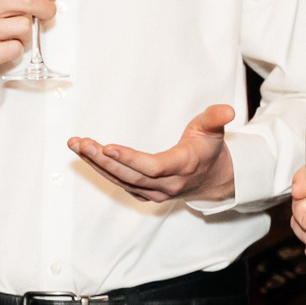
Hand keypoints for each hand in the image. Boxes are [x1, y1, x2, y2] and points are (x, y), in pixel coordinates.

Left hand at [69, 104, 236, 203]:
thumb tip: (228, 110)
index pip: (153, 166)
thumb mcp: (214, 130)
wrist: (214, 180)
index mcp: (183, 166)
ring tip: (77, 146)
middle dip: (102, 159)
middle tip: (81, 143)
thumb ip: (216, 118)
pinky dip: (103, 171)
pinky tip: (87, 157)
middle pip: (130, 175)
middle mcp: (167, 184)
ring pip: (121, 181)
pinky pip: (120, 184)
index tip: (108, 148)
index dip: (130, 160)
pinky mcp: (146, 194)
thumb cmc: (209, 150)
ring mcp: (155, 193)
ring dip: (96, 164)